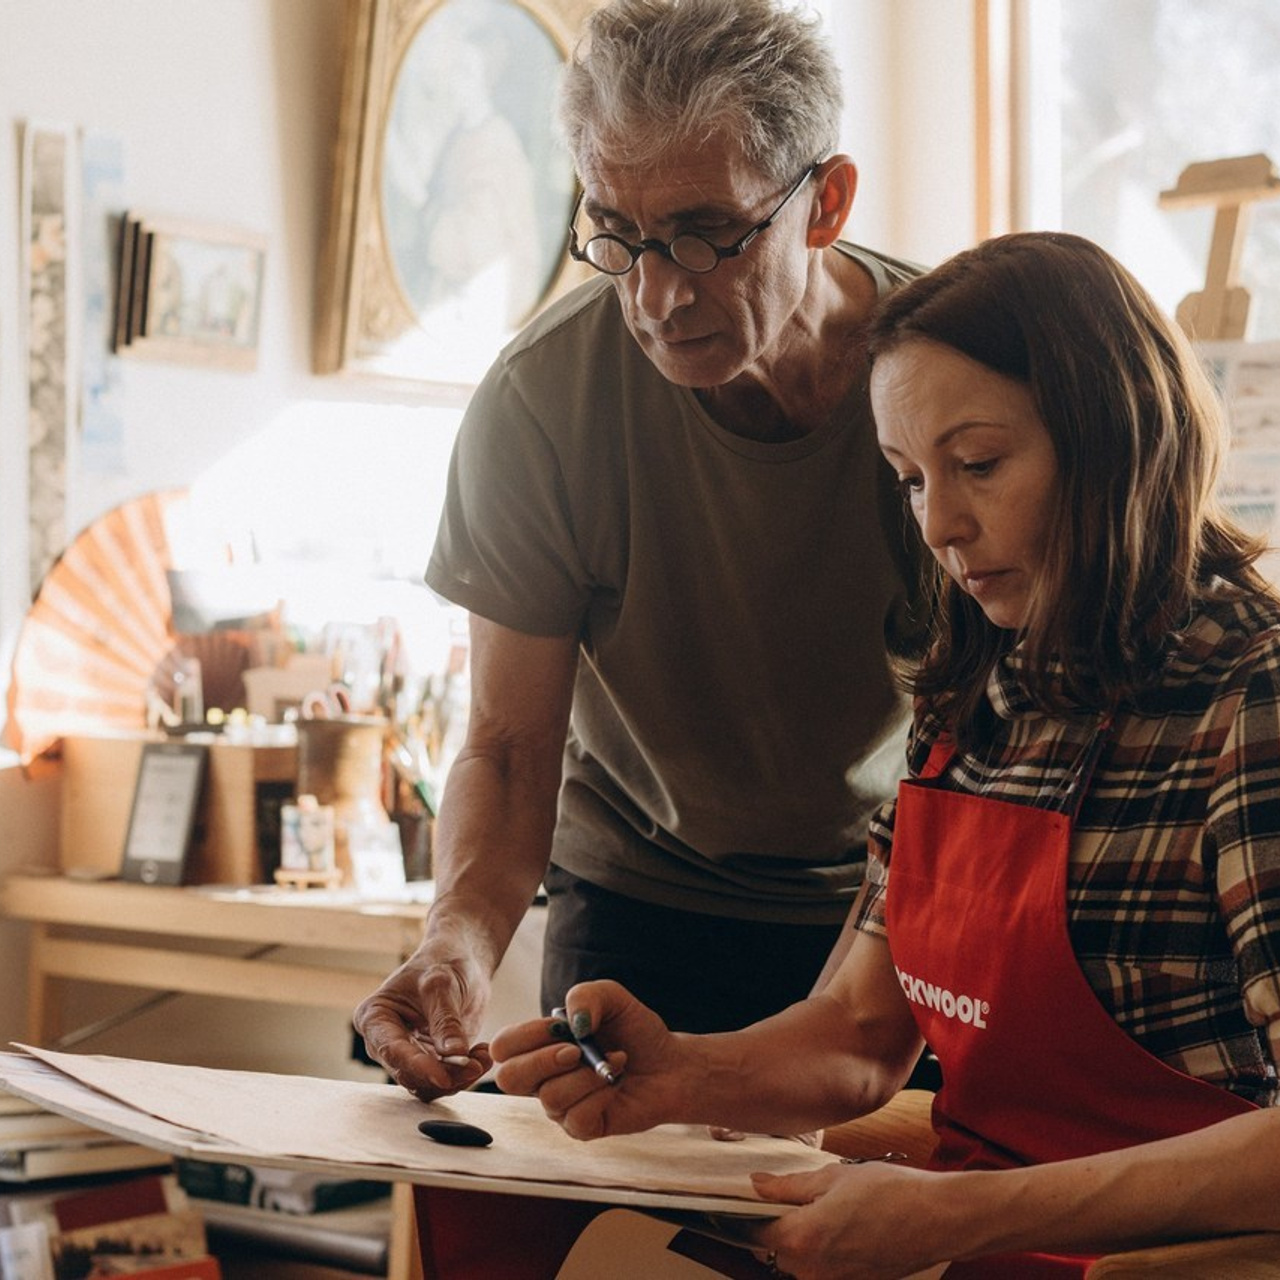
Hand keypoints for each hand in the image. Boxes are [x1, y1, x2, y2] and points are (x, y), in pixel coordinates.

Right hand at [352, 940, 493, 1101]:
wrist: (461, 962)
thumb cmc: (443, 962)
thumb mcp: (442, 984)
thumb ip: (446, 1020)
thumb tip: (454, 1055)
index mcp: (374, 1018)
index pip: (392, 1050)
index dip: (417, 1066)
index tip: (443, 1076)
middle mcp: (385, 1042)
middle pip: (409, 1074)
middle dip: (443, 1074)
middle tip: (475, 1064)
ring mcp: (408, 1055)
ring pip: (427, 1085)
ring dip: (458, 1077)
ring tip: (483, 1056)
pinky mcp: (431, 1063)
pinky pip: (445, 1081)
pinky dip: (466, 1074)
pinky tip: (483, 1055)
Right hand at [491, 979, 686, 1138]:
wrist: (669, 1063)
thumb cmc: (634, 1030)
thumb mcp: (612, 997)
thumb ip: (586, 996)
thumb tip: (570, 1024)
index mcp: (539, 1045)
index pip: (503, 1046)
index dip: (525, 1035)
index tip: (561, 1026)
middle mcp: (543, 1078)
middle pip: (509, 1079)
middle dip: (543, 1060)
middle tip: (577, 1050)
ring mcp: (560, 1106)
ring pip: (550, 1098)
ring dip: (588, 1075)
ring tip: (615, 1061)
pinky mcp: (582, 1127)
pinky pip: (577, 1118)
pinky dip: (600, 1095)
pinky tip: (615, 1084)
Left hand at [748, 1161, 956, 1279]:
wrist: (938, 1219)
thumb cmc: (889, 1192)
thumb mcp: (833, 1178)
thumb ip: (788, 1186)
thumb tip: (756, 1185)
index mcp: (803, 1238)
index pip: (756, 1233)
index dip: (747, 1216)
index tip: (743, 1201)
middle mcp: (813, 1270)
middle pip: (777, 1251)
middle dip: (776, 1227)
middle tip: (784, 1197)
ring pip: (800, 1263)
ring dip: (800, 1240)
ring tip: (818, 1209)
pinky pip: (824, 1270)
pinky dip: (823, 1251)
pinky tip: (839, 1227)